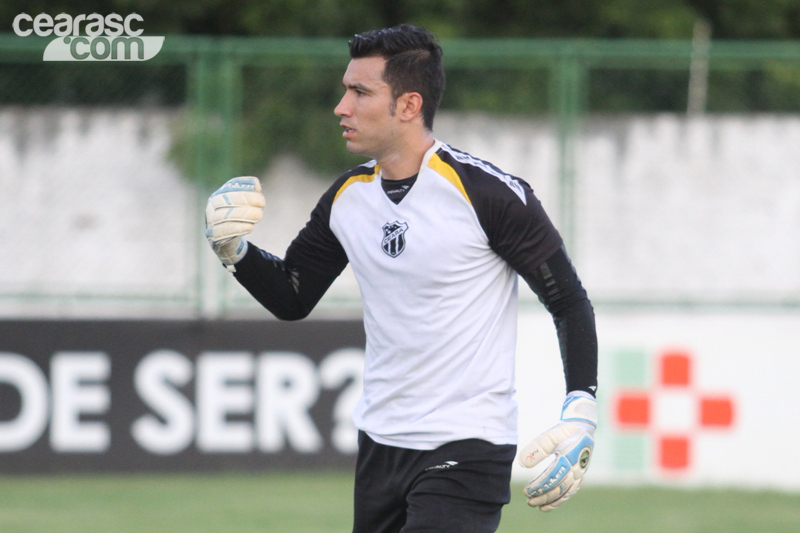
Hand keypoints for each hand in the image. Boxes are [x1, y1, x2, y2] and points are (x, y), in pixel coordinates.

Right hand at [205, 177, 264, 267]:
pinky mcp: (213, 235)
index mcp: (219, 195)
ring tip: (258, 216)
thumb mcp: (242, 204)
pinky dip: (239, 228)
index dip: (246, 192)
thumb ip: (249, 193)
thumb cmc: (237, 218)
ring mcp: (210, 221)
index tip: (261, 198)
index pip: (230, 189)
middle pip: (226, 201)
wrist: (225, 240)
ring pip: (225, 216)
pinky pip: (225, 230)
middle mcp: (212, 206)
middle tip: (262, 205)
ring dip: (245, 215)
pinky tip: (250, 227)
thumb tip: (256, 185)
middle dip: (246, 201)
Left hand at [518, 392, 596, 511]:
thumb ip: (536, 449)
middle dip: (543, 497)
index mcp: (568, 459)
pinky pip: (571, 491)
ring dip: (551, 501)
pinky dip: (561, 500)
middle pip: (559, 488)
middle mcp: (576, 469)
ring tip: (538, 507)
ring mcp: (580, 474)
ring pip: (565, 493)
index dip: (539, 487)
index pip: (551, 478)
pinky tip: (550, 505)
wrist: (581, 428)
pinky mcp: (580, 476)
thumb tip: (521, 463)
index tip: (526, 491)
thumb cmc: (563, 432)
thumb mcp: (549, 436)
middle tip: (529, 502)